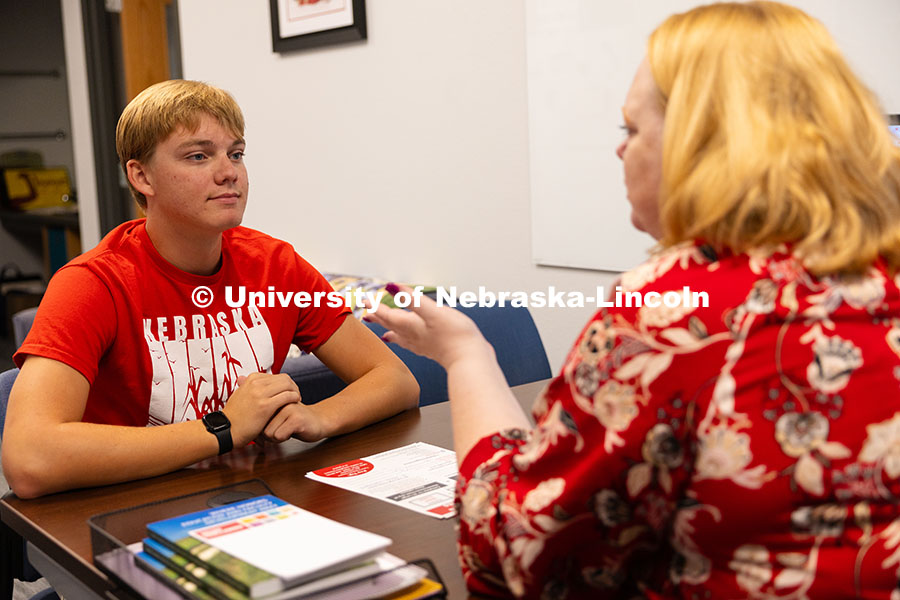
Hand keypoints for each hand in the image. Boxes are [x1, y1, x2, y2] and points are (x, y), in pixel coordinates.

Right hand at [222, 372, 301, 445]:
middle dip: (293, 386)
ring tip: (297, 399)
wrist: (225, 430)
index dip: (285, 384)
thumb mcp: (239, 395)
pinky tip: (296, 403)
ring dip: (295, 391)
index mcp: (250, 379)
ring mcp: (260, 394)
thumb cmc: (234, 417)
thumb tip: (248, 381)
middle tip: (296, 395)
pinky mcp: (265, 406)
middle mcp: (255, 383)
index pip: (276, 376)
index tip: (288, 391)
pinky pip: (287, 396)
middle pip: (284, 378)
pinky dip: (294, 398)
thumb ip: (248, 388)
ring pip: (287, 384)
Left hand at [262, 402, 327, 442]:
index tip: (271, 427)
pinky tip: (292, 432)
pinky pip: (279, 436)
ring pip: (268, 433)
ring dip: (276, 438)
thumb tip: (244, 422)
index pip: (256, 419)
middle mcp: (279, 400)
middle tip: (281, 429)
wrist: (319, 421)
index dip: (261, 429)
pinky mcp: (296, 418)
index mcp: (273, 397)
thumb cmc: (294, 420)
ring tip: (286, 430)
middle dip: (268, 435)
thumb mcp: (275, 414)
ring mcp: (288, 408)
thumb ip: (260, 414)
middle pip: (261, 428)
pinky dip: (284, 438)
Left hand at [365, 284, 491, 368]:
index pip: (388, 314)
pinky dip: (407, 341)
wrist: (470, 359)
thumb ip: (412, 299)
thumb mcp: (433, 311)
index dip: (376, 306)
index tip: (364, 301)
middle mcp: (413, 336)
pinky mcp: (432, 349)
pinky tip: (411, 342)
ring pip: (400, 336)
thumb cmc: (454, 335)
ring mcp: (422, 344)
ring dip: (391, 331)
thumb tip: (392, 287)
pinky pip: (412, 344)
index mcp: (411, 325)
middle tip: (366, 313)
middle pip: (391, 325)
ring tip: (382, 332)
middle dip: (379, 318)